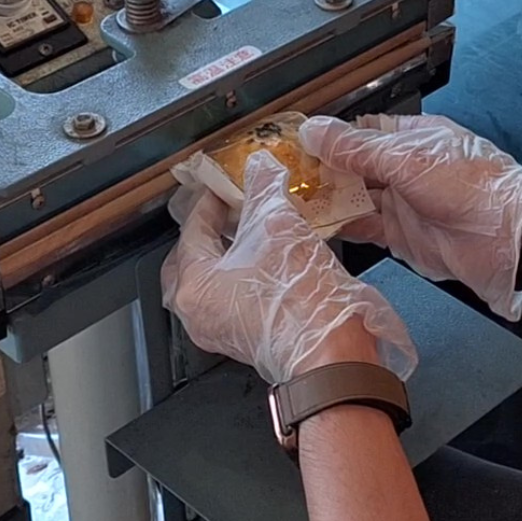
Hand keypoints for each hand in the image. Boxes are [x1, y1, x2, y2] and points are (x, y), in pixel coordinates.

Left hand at [161, 151, 417, 383]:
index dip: (210, 202)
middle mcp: (197, 313)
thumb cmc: (301, 301)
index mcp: (193, 284)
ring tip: (248, 237)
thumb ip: (265, 190)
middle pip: (189, 262)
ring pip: (208, 285)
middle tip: (225, 214)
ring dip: (223, 259)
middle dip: (206, 235)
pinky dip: (239, 281)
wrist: (333, 353)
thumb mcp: (280, 227)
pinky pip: (229, 303)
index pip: (192, 230)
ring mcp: (219, 332)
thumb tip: (261, 167)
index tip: (224, 188)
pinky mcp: (243, 343)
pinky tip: (265, 265)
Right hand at [298, 114, 521, 320]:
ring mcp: (403, 204)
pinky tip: (312, 224)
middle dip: (321, 169)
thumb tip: (311, 130)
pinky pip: (364, 227)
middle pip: (354, 165)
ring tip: (287, 198)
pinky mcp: (401, 237)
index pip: (362, 131)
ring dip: (326, 199)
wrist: (507, 240)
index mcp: (414, 138)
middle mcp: (406, 169)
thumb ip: (356, 149)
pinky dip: (340, 225)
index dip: (329, 135)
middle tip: (280, 172)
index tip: (293, 140)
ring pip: (355, 197)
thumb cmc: (469, 188)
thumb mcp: (407, 160)